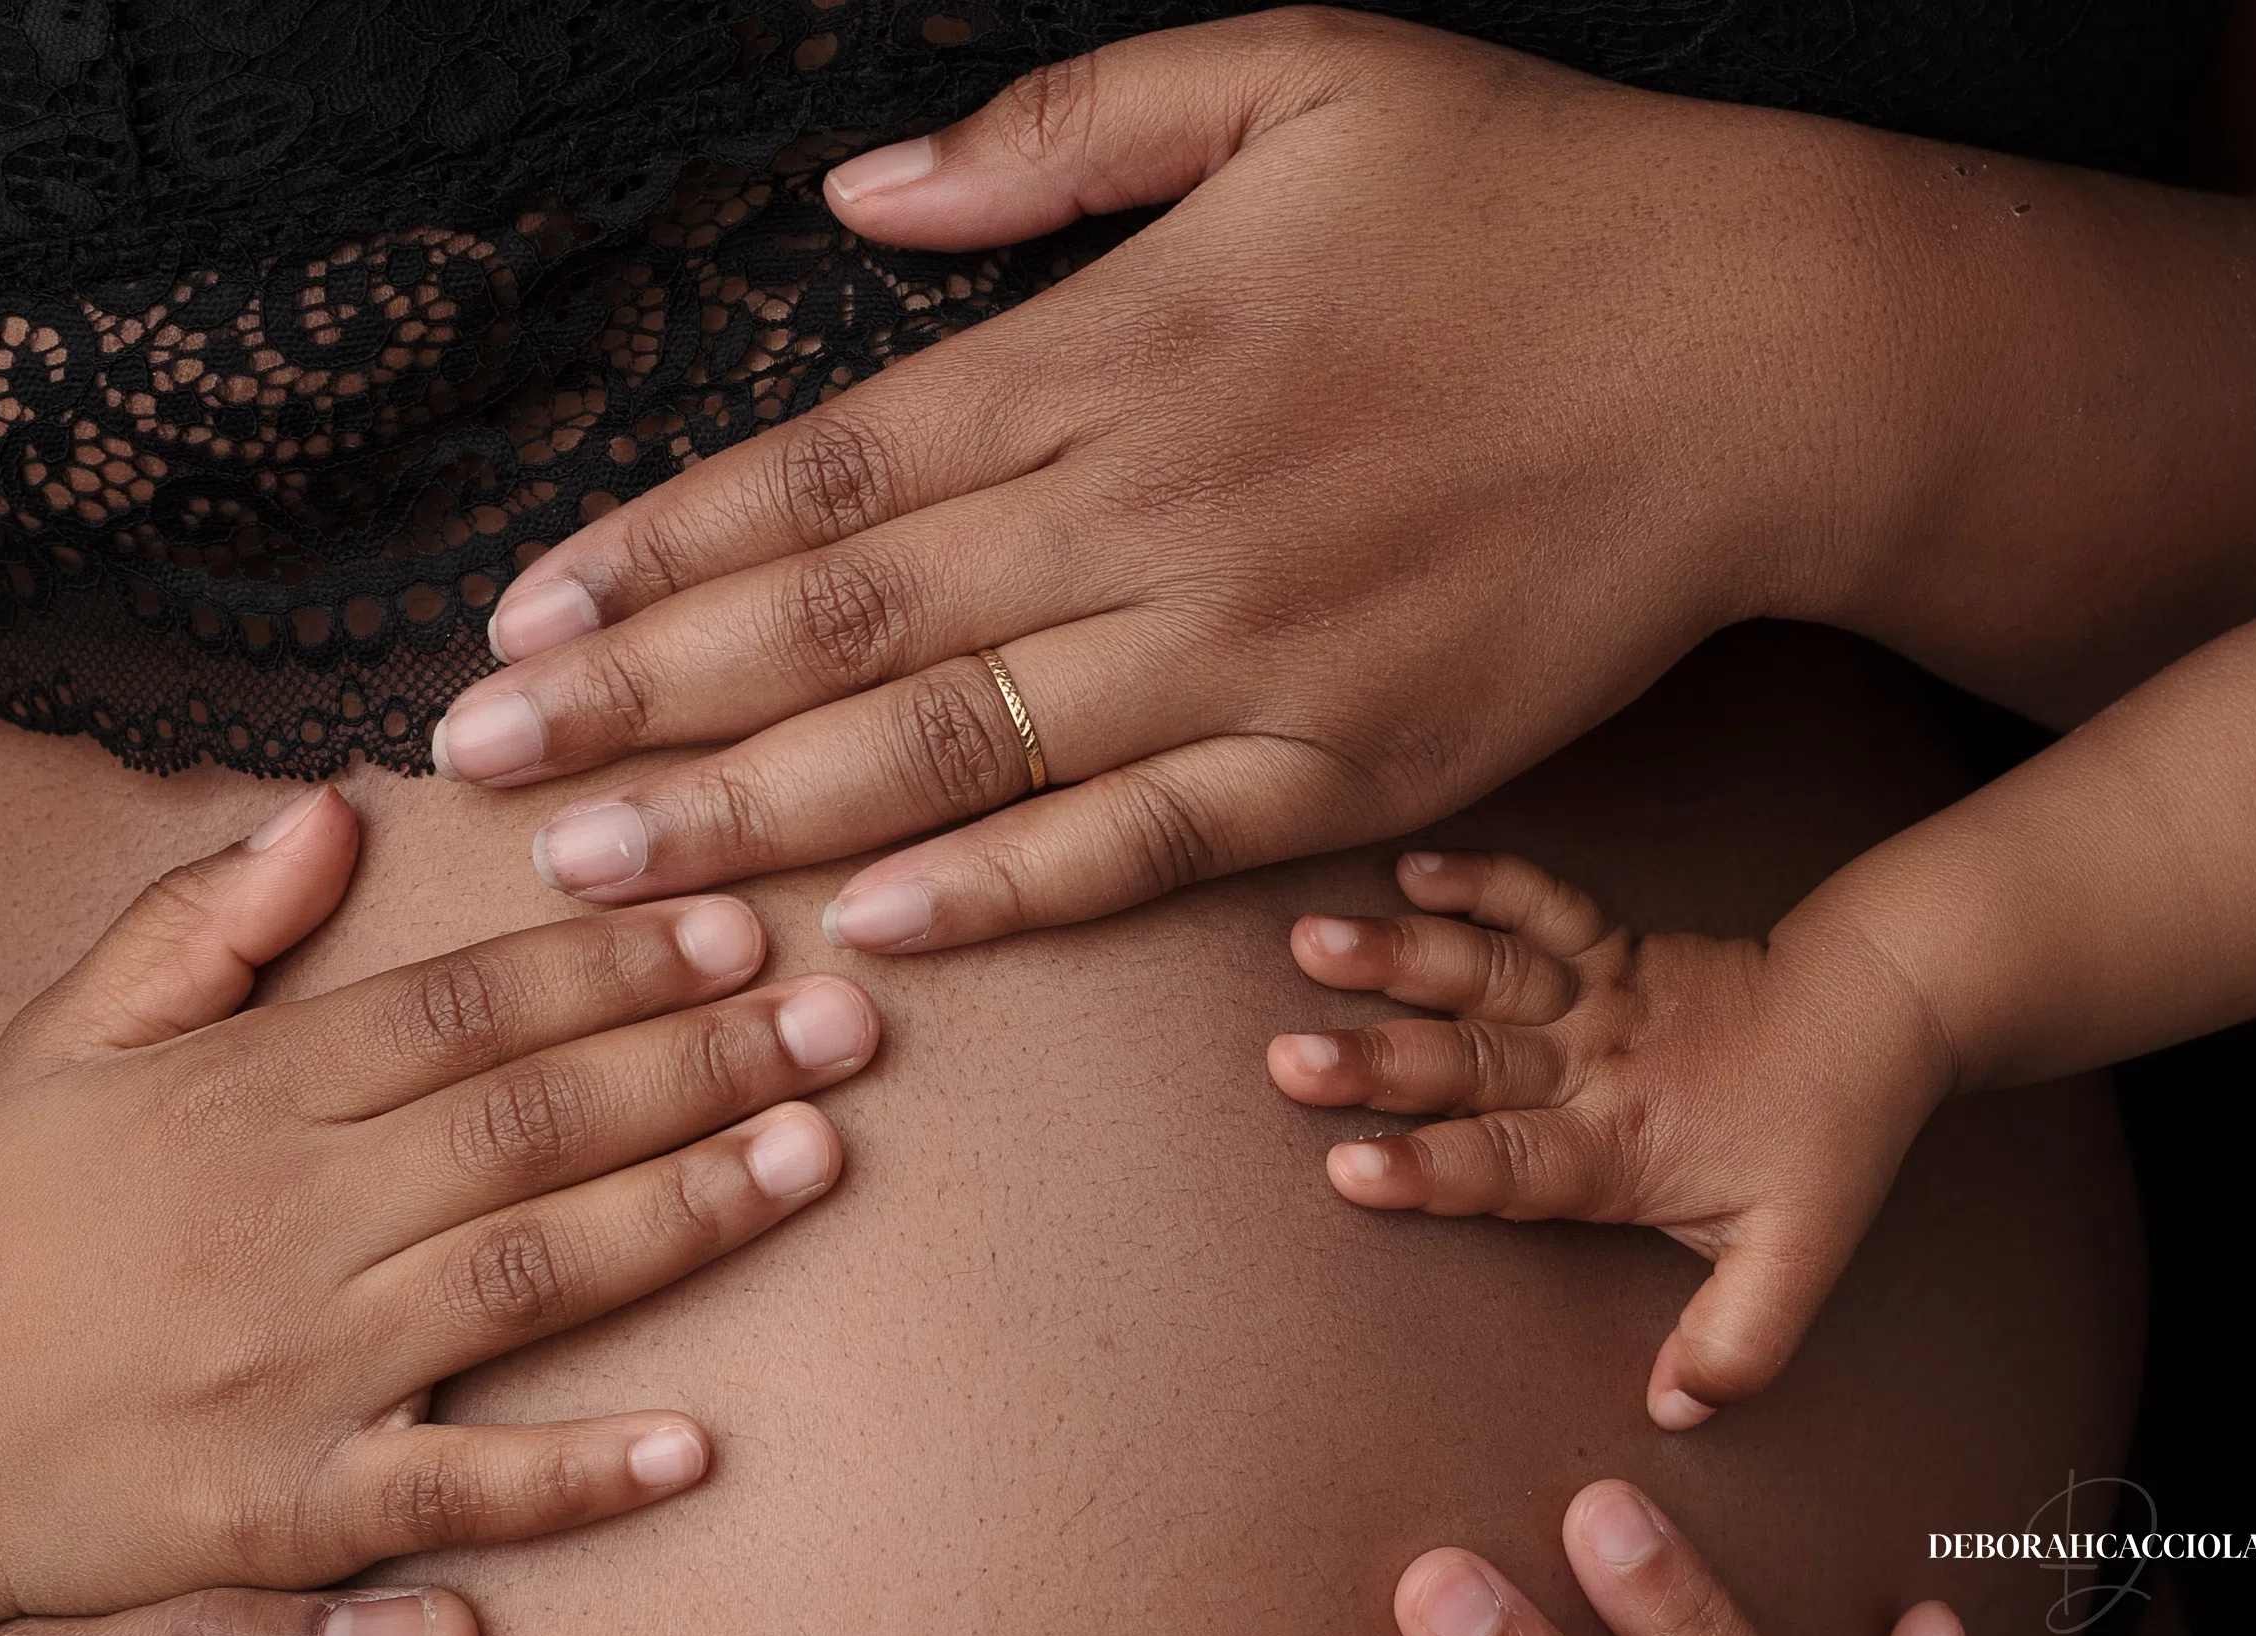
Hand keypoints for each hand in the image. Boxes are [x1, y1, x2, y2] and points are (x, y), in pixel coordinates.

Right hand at [0, 782, 879, 1628]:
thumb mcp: (56, 1046)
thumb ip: (196, 925)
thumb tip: (337, 811)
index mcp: (235, 1095)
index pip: (461, 1007)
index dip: (609, 962)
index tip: (738, 927)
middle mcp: (280, 1221)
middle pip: (526, 1121)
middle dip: (698, 1060)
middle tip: (845, 1021)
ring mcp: (293, 1371)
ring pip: (524, 1274)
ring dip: (682, 1213)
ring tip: (815, 1155)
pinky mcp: (290, 1512)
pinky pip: (457, 1491)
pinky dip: (574, 1473)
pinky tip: (694, 1445)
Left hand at [421, 12, 1888, 950]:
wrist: (1770, 351)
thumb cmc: (1529, 196)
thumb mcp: (1296, 71)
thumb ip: (1059, 136)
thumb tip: (861, 199)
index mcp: (1118, 345)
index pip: (827, 472)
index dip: (655, 554)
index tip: (521, 616)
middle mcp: (1156, 510)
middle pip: (841, 629)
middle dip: (640, 709)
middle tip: (485, 771)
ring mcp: (1249, 653)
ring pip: (954, 755)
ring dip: (759, 824)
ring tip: (603, 877)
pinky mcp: (1343, 763)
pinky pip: (1133, 847)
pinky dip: (995, 891)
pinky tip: (861, 930)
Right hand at [1267, 851, 1953, 1426]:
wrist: (1879, 1009)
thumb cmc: (1827, 1138)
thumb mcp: (1799, 1260)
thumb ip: (1736, 1344)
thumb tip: (1672, 1413)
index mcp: (1624, 1147)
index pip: (1512, 1163)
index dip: (1430, 1168)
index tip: (1349, 1168)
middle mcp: (1597, 1065)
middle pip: (1473, 1064)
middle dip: (1376, 1062)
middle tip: (1287, 1060)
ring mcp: (1600, 994)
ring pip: (1487, 972)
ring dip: (1398, 956)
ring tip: (1310, 942)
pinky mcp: (1611, 943)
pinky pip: (1542, 900)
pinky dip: (1481, 878)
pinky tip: (1409, 866)